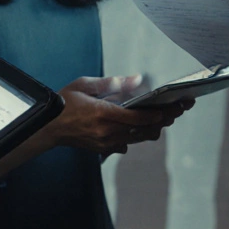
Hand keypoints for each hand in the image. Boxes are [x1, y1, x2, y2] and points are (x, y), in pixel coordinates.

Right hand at [48, 76, 189, 155]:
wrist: (48, 127)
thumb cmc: (64, 103)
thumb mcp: (85, 85)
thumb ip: (112, 83)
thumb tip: (137, 79)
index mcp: (103, 114)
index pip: (140, 117)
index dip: (161, 113)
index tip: (176, 106)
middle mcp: (108, 132)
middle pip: (146, 129)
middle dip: (166, 119)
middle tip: (180, 108)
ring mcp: (107, 143)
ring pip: (140, 138)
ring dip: (156, 127)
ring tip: (168, 115)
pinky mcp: (104, 148)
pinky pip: (128, 143)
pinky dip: (138, 134)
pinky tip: (143, 124)